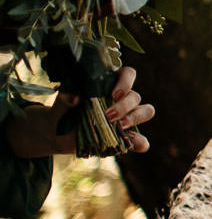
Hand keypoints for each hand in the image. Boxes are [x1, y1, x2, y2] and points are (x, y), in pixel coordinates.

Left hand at [6, 68, 151, 158]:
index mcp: (111, 84)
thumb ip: (66, 96)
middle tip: (108, 116)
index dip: (126, 82)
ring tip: (119, 127)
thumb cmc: (63, 111)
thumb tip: (74, 98)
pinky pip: (141, 140)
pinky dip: (140, 142)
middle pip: (136, 96)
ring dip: (135, 118)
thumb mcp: (62, 102)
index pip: (128, 74)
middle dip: (124, 107)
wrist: (58, 132)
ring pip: (146, 111)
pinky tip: (131, 143)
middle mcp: (123, 98)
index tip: (113, 94)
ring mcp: (128, 117)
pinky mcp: (127, 136)